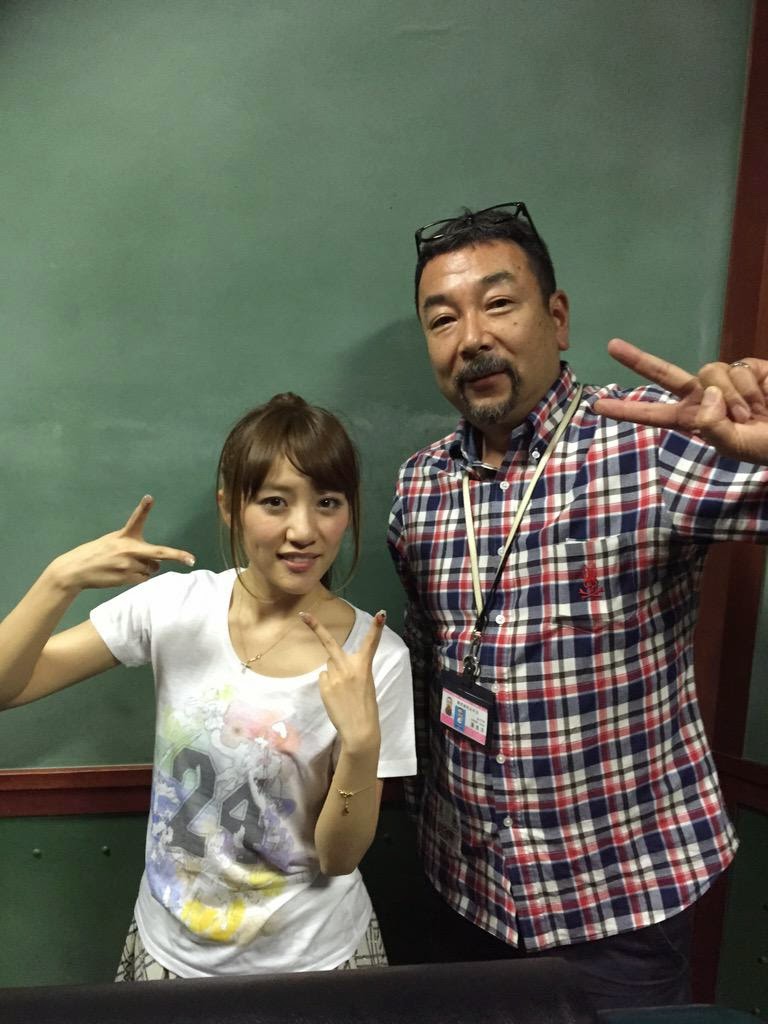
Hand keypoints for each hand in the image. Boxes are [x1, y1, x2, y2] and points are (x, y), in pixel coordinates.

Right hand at [47, 496, 195, 592]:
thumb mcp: (112, 540)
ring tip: (129, 566)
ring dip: (147, 568)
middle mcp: (128, 549)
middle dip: (177, 556)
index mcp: (124, 536)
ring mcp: (128, 565)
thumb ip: (133, 545)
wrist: (76, 570)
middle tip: (191, 560)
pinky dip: (140, 577)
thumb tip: (154, 561)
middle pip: (158, 553)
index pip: (136, 519)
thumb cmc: (96, 553)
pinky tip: (125, 574)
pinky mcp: (126, 578)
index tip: (149, 498)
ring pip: (151, 569)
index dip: (143, 508)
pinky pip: (143, 579)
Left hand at [300, 610, 385, 753]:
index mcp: (364, 666)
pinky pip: (324, 678)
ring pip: (328, 666)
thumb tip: (334, 663)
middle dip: (316, 627)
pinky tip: (336, 697)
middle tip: (303, 615)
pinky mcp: (324, 687)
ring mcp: (334, 677)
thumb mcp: (366, 684)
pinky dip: (328, 685)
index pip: (371, 643)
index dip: (376, 628)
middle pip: (329, 643)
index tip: (382, 613)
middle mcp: (347, 667)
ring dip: (333, 672)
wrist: (359, 729)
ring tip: (343, 690)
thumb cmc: (366, 707)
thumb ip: (353, 670)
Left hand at [593, 338, 767, 464]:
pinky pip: (739, 369)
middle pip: (665, 374)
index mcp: (694, 420)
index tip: (597, 405)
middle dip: (638, 360)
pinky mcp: (748, 366)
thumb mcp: (736, 446)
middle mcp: (704, 396)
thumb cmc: (766, 445)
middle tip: (611, 346)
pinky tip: (766, 398)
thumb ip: (714, 426)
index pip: (654, 413)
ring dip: (735, 397)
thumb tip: (706, 394)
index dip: (627, 409)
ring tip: (753, 414)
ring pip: (710, 372)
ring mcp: (725, 380)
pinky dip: (753, 388)